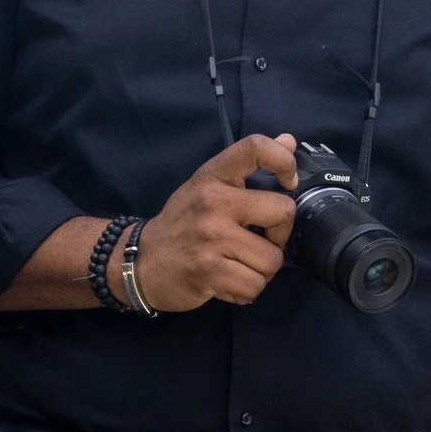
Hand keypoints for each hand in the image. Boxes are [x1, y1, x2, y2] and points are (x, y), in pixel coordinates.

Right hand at [124, 133, 298, 311]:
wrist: (140, 262)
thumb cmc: (182, 223)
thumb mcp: (208, 185)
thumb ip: (248, 165)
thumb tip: (289, 141)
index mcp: (213, 176)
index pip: (255, 147)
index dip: (284, 161)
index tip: (287, 182)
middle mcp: (212, 202)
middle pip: (283, 212)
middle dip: (280, 234)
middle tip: (259, 240)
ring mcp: (211, 238)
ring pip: (273, 259)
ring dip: (263, 270)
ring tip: (240, 265)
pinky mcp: (209, 272)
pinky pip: (255, 286)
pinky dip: (248, 290)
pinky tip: (230, 281)